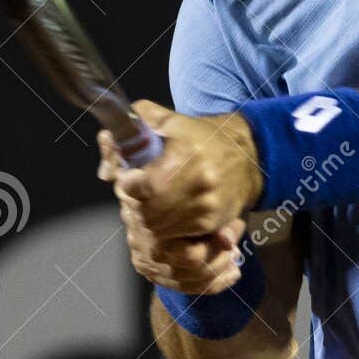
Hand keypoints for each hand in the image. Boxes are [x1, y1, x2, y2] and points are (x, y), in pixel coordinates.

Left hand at [96, 101, 263, 292]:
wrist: (249, 156)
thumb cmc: (204, 137)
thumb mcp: (171, 120)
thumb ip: (138, 120)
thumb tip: (109, 139)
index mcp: (186, 157)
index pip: (143, 187)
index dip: (128, 184)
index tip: (129, 178)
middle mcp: (199, 186)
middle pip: (148, 213)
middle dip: (135, 205)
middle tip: (137, 193)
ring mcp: (207, 209)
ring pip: (159, 230)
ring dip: (148, 219)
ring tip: (151, 203)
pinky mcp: (213, 224)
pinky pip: (177, 238)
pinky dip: (166, 230)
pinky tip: (167, 214)